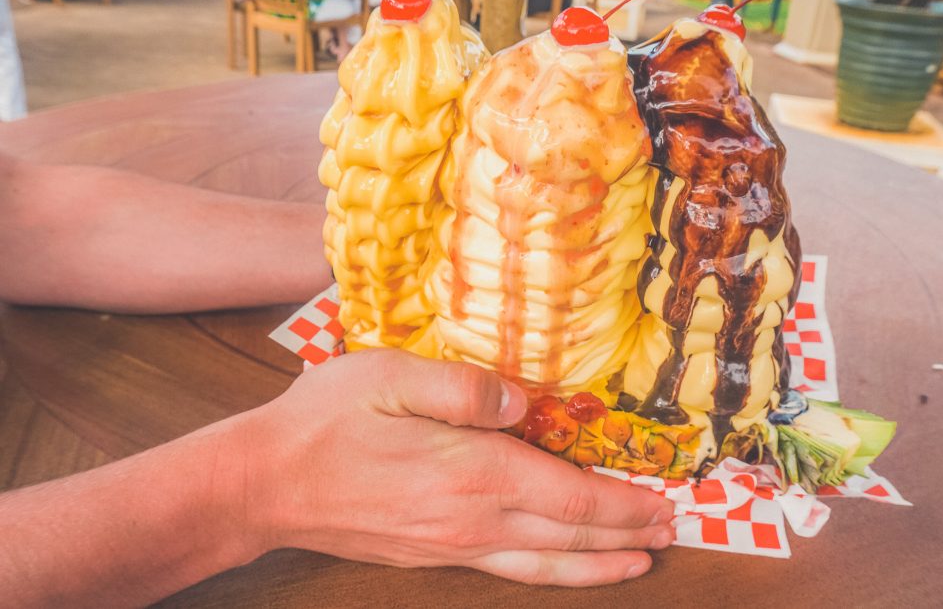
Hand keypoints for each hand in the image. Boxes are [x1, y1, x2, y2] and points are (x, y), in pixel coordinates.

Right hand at [243, 350, 675, 585]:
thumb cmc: (326, 422)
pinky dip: (551, 573)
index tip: (661, 500)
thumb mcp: (389, 376)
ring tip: (638, 564)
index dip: (621, 502)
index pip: (569, 495)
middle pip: (568, 536)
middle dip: (624, 534)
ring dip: (597, 564)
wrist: (266, 484)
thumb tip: (524, 403)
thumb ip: (464, 387)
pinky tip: (558, 568)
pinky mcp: (431, 555)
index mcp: (471, 470)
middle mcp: (471, 519)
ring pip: (543, 566)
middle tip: (668, 531)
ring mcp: (451, 544)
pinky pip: (507, 572)